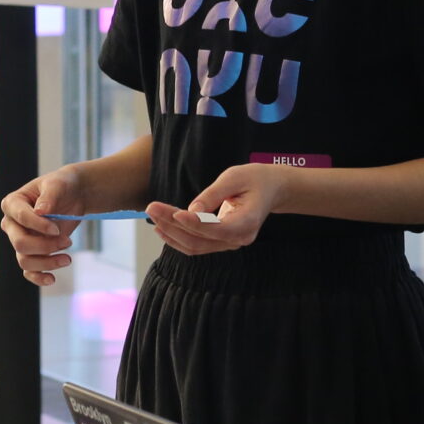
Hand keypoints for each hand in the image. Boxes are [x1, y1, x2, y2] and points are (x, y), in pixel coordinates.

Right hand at [0, 168, 87, 287]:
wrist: (73, 195)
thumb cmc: (62, 186)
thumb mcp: (58, 184)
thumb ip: (49, 196)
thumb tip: (40, 212)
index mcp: (12, 203)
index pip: (20, 218)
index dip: (39, 226)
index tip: (57, 228)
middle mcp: (12, 224)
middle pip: (20, 243)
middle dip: (45, 246)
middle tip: (67, 241)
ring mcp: (20, 240)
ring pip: (25, 260)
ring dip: (47, 263)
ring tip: (67, 258)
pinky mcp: (31, 252)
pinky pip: (28, 271)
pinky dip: (38, 278)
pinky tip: (52, 279)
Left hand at [148, 162, 290, 255]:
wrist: (271, 190)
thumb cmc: (254, 179)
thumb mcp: (235, 177)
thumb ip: (213, 194)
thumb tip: (191, 211)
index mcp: (247, 222)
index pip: (216, 229)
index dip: (193, 223)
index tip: (174, 213)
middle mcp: (239, 239)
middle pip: (200, 240)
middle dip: (172, 225)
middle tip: (152, 207)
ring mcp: (230, 244)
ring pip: (195, 246)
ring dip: (171, 233)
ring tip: (153, 214)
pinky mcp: (221, 242)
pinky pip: (196, 246)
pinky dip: (177, 238)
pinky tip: (162, 227)